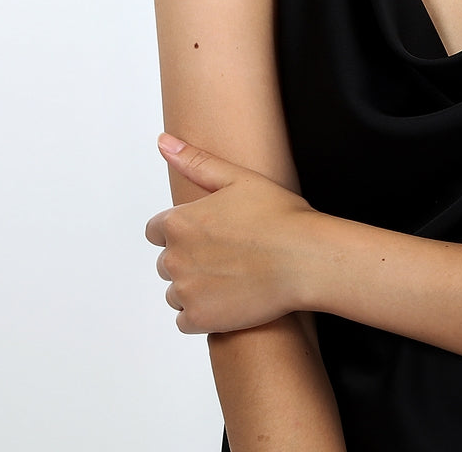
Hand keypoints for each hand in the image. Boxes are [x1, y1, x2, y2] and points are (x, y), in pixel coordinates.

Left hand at [146, 134, 319, 334]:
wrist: (305, 258)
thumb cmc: (278, 215)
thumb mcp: (238, 178)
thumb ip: (194, 161)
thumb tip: (163, 142)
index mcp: (179, 222)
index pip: (156, 230)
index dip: (183, 230)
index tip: (210, 232)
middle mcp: (174, 257)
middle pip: (167, 261)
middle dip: (190, 258)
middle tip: (229, 253)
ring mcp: (186, 291)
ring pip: (176, 292)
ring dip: (196, 286)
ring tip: (233, 276)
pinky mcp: (199, 319)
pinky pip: (184, 320)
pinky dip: (203, 312)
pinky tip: (230, 298)